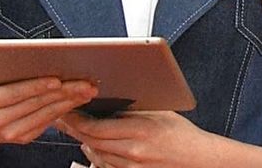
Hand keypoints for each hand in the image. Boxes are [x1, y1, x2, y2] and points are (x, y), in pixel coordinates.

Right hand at [0, 62, 97, 151]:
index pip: (15, 93)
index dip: (37, 86)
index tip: (57, 79)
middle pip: (36, 104)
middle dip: (63, 92)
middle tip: (84, 82)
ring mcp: (11, 133)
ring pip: (45, 115)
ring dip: (69, 102)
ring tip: (86, 89)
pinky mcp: (23, 138)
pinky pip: (46, 122)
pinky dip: (63, 110)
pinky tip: (75, 99)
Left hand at [57, 110, 222, 167]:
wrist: (199, 160)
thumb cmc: (181, 134)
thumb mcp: (158, 113)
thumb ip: (131, 109)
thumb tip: (105, 100)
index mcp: (140, 130)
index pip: (96, 127)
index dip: (76, 120)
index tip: (66, 110)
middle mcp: (134, 152)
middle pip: (91, 142)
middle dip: (74, 130)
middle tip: (62, 118)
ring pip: (96, 156)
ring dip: (83, 142)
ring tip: (74, 129)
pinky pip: (106, 167)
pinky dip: (96, 156)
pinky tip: (92, 146)